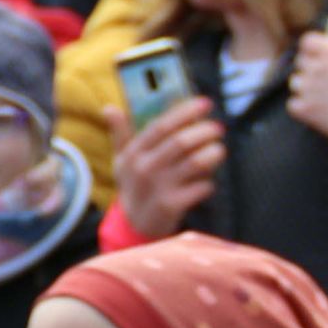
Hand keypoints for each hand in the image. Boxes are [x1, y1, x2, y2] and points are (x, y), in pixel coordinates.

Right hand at [114, 94, 222, 237]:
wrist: (134, 224)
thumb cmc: (134, 184)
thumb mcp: (122, 159)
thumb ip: (120, 133)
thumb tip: (109, 108)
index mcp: (133, 153)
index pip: (161, 126)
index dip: (185, 112)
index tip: (206, 103)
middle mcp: (144, 168)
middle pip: (180, 142)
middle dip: (204, 131)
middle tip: (218, 128)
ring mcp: (158, 188)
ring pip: (195, 163)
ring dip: (212, 154)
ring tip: (219, 150)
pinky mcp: (172, 206)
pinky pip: (201, 188)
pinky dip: (208, 183)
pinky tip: (208, 181)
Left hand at [286, 23, 327, 143]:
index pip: (308, 41)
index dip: (312, 48)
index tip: (318, 54)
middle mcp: (318, 68)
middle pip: (300, 61)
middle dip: (309, 68)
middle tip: (322, 78)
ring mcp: (309, 88)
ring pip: (295, 82)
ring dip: (305, 88)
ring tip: (319, 96)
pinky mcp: (304, 108)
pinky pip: (293, 105)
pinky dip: (302, 108)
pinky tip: (315, 111)